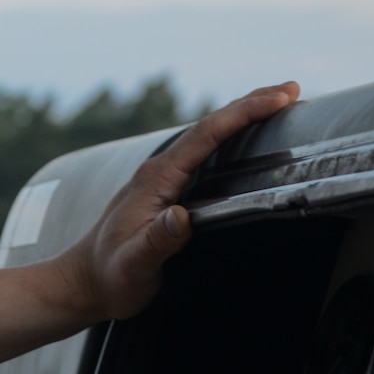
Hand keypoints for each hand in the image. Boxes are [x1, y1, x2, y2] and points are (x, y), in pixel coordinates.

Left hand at [59, 83, 299, 321]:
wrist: (82, 283)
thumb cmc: (110, 278)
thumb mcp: (133, 265)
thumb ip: (156, 242)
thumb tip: (180, 217)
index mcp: (156, 180)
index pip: (206, 135)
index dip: (244, 114)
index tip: (279, 99)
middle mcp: (159, 171)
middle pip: (210, 126)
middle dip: (251, 105)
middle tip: (291, 90)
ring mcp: (161, 179)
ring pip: (208, 137)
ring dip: (243, 117)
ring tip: (279, 102)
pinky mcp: (165, 190)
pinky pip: (203, 154)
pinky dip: (229, 138)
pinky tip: (244, 139)